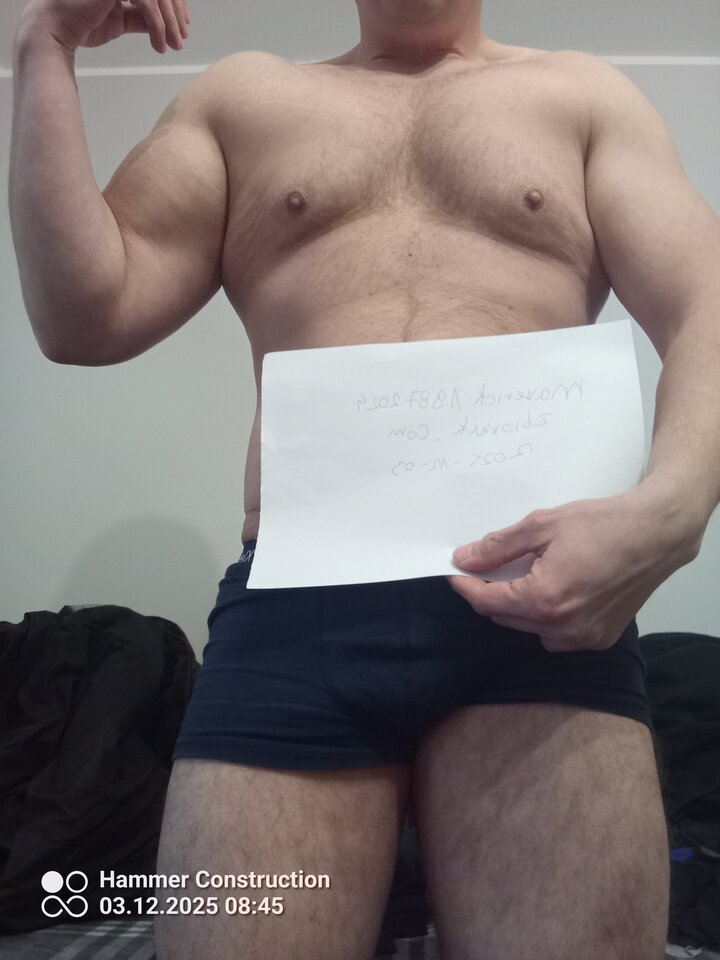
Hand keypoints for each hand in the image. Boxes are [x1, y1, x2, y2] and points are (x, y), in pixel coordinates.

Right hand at [19, 0, 188, 54]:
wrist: (57, 29)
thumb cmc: (80, 23)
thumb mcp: (120, 19)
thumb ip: (140, 17)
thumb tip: (161, 25)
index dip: (173, 5)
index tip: (182, 27)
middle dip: (175, 15)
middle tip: (181, 39)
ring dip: (169, 23)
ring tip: (172, 45)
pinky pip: (147, 3)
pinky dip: (157, 26)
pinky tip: (159, 44)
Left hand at [446, 486, 700, 652]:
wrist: (657, 533)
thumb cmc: (604, 524)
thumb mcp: (542, 525)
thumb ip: (498, 547)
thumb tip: (465, 558)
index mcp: (545, 600)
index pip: (487, 602)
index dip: (466, 585)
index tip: (455, 570)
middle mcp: (563, 628)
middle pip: (505, 618)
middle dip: (492, 593)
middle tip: (490, 566)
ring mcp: (583, 638)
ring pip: (529, 629)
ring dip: (518, 607)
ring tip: (526, 575)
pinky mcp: (599, 639)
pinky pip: (556, 636)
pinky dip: (545, 618)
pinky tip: (553, 591)